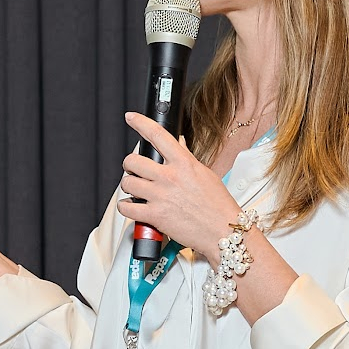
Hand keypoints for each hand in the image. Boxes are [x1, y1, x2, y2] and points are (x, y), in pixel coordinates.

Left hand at [117, 114, 237, 259]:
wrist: (223, 231)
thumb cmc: (218, 206)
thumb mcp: (204, 173)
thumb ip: (185, 160)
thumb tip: (176, 147)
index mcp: (183, 163)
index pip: (157, 134)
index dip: (140, 123)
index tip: (131, 118)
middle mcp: (170, 177)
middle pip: (133, 161)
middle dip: (129, 165)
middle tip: (134, 169)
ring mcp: (160, 196)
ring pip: (127, 183)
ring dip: (128, 186)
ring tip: (136, 190)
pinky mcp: (155, 216)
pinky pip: (126, 208)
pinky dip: (125, 207)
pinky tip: (132, 207)